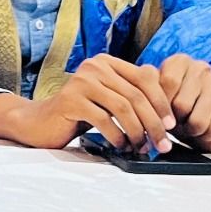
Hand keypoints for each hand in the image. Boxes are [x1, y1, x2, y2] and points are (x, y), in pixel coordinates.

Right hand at [0, 54, 175, 150]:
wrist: (38, 122)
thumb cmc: (78, 114)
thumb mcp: (107, 100)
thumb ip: (130, 95)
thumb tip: (167, 111)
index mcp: (107, 62)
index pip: (146, 77)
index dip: (162, 102)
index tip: (171, 126)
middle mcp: (95, 66)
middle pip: (136, 95)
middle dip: (154, 123)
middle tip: (162, 144)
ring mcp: (81, 81)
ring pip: (123, 108)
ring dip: (137, 132)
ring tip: (142, 148)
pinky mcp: (70, 100)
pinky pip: (104, 120)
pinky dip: (117, 136)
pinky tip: (121, 146)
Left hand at [159, 54, 210, 151]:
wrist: (206, 116)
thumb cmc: (175, 108)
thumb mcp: (159, 101)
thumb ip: (151, 98)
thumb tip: (147, 105)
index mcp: (179, 62)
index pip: (167, 83)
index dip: (161, 106)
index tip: (162, 111)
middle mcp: (201, 68)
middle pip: (182, 105)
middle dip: (176, 121)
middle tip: (177, 122)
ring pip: (198, 121)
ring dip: (191, 131)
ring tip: (190, 126)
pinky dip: (206, 138)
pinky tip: (205, 131)